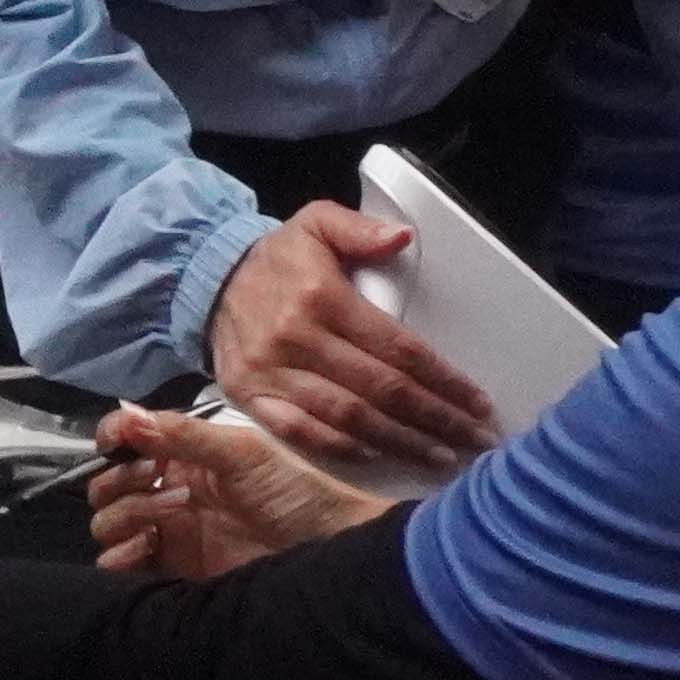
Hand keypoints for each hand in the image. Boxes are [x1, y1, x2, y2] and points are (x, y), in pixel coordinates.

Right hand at [89, 401, 402, 579]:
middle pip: (107, 483)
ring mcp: (167, 530)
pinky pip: (119, 563)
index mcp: (183, 453)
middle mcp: (167, 487)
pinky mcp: (170, 568)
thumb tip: (125, 416)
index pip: (127, 439)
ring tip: (171, 515)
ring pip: (108, 521)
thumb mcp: (241, 452)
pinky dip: (118, 555)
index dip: (113, 438)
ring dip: (126, 514)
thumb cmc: (292, 492)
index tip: (115, 445)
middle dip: (121, 481)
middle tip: (157, 482)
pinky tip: (147, 546)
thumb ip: (182, 435)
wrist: (324, 551)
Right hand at [203, 205, 499, 469]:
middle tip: (473, 439)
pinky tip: (376, 456)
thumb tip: (402, 238)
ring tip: (439, 456)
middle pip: (380, 390)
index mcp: (322, 297)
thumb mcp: (315, 223)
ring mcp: (272, 373)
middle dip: (434, 419)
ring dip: (398, 442)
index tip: (476, 402)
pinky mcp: (249, 397)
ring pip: (347, 418)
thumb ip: (359, 229)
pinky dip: (340, 449)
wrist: (204, 281)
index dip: (442, 379)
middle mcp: (298, 339)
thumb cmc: (276, 258)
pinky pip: (300, 432)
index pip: (397, 348)